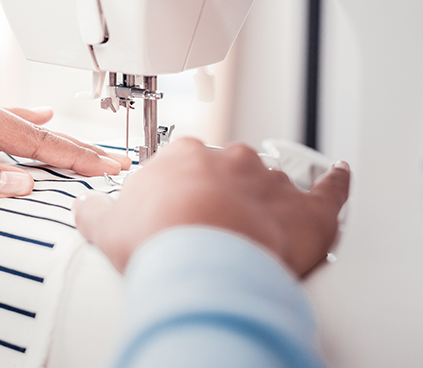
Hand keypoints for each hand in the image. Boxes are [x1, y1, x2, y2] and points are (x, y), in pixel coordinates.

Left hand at [0, 83, 129, 223]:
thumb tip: (22, 181)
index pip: (27, 135)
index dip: (69, 154)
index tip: (105, 165)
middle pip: (26, 127)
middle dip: (69, 146)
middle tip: (108, 160)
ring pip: (10, 127)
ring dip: (46, 141)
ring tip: (81, 148)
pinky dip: (17, 133)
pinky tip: (28, 120)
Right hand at [73, 137, 349, 276]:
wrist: (203, 267)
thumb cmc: (158, 241)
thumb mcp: (106, 225)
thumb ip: (95, 210)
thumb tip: (85, 207)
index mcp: (185, 156)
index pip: (186, 162)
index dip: (181, 190)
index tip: (177, 209)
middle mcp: (231, 159)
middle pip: (229, 170)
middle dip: (223, 195)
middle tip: (210, 228)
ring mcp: (271, 181)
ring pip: (272, 184)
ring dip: (266, 203)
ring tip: (255, 235)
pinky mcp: (308, 210)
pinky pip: (329, 190)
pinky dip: (335, 183)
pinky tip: (338, 177)